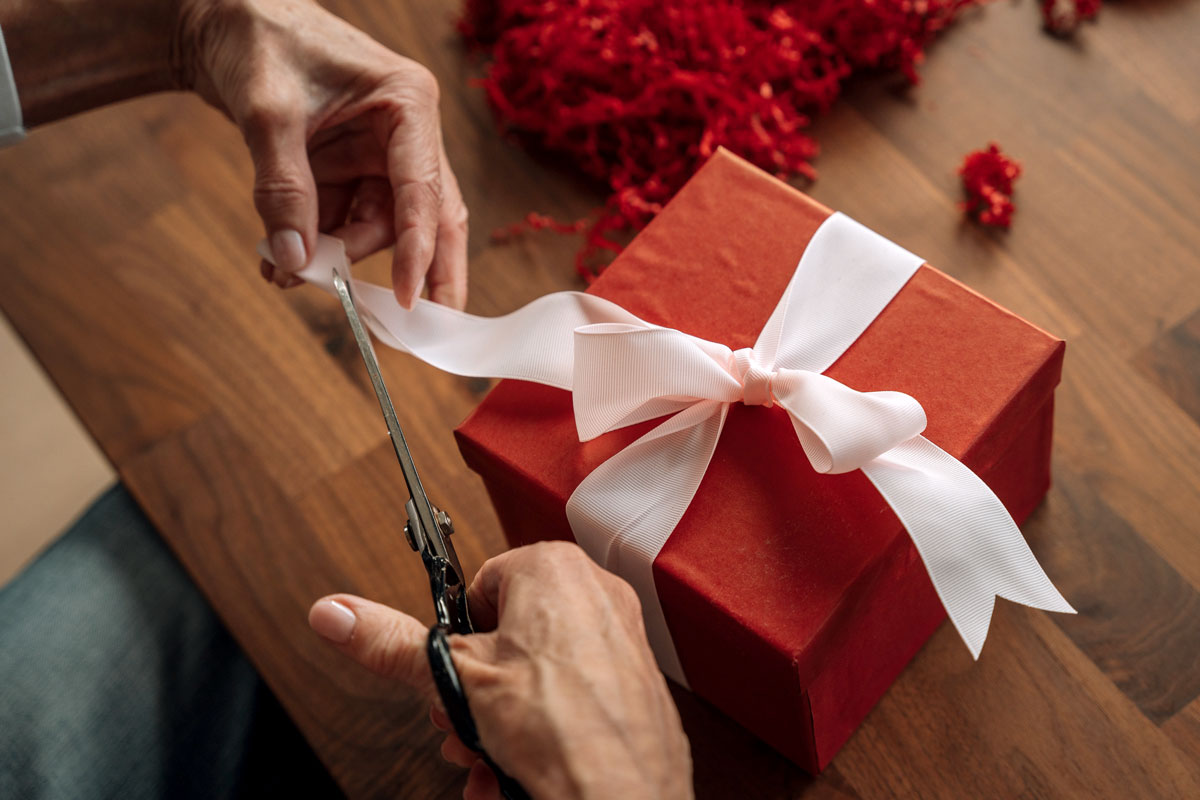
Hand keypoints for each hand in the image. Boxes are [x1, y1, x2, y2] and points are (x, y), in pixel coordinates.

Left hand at [178, 0, 467, 307]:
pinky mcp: (346, 167)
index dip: (419, 249)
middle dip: (417, 271)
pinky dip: (314, 245)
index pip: (423, 191)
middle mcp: (403, 134)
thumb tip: (296, 260)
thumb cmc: (258, 39)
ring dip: (338, 259)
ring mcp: (376, 153)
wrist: (219, 18)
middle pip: (426, 218)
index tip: (410, 299)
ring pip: (376, 227)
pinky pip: (340, 221)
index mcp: (407, 106)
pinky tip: (279, 261)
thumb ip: (284, 190)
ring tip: (287, 274)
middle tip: (414, 327)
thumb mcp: (268, 115)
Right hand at [308, 541, 693, 799]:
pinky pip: (576, 691)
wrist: (621, 791)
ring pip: (542, 668)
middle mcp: (595, 591)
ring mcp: (622, 636)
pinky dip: (544, 723)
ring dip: (503, 714)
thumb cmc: (559, 727)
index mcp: (552, 567)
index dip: (457, 637)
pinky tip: (520, 762)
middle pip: (510, 632)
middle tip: (461, 717)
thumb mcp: (454, 677)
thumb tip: (338, 613)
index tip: (448, 668)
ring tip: (487, 749)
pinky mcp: (636, 679)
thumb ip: (390, 642)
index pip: (480, 586)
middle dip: (476, 686)